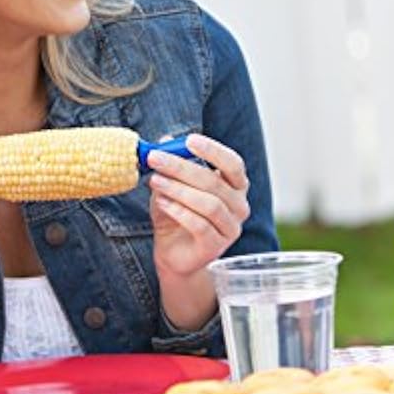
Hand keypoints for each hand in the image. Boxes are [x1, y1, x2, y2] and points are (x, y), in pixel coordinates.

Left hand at [147, 133, 250, 279]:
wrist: (173, 253)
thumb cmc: (176, 214)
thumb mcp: (171, 185)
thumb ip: (171, 165)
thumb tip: (165, 140)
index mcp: (234, 187)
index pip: (233, 164)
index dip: (213, 150)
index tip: (189, 140)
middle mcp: (239, 206)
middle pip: (214, 182)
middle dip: (181, 167)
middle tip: (155, 158)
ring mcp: (230, 228)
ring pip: (209, 204)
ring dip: (178, 189)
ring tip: (154, 181)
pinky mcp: (216, 247)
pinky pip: (200, 225)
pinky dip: (178, 211)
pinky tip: (161, 202)